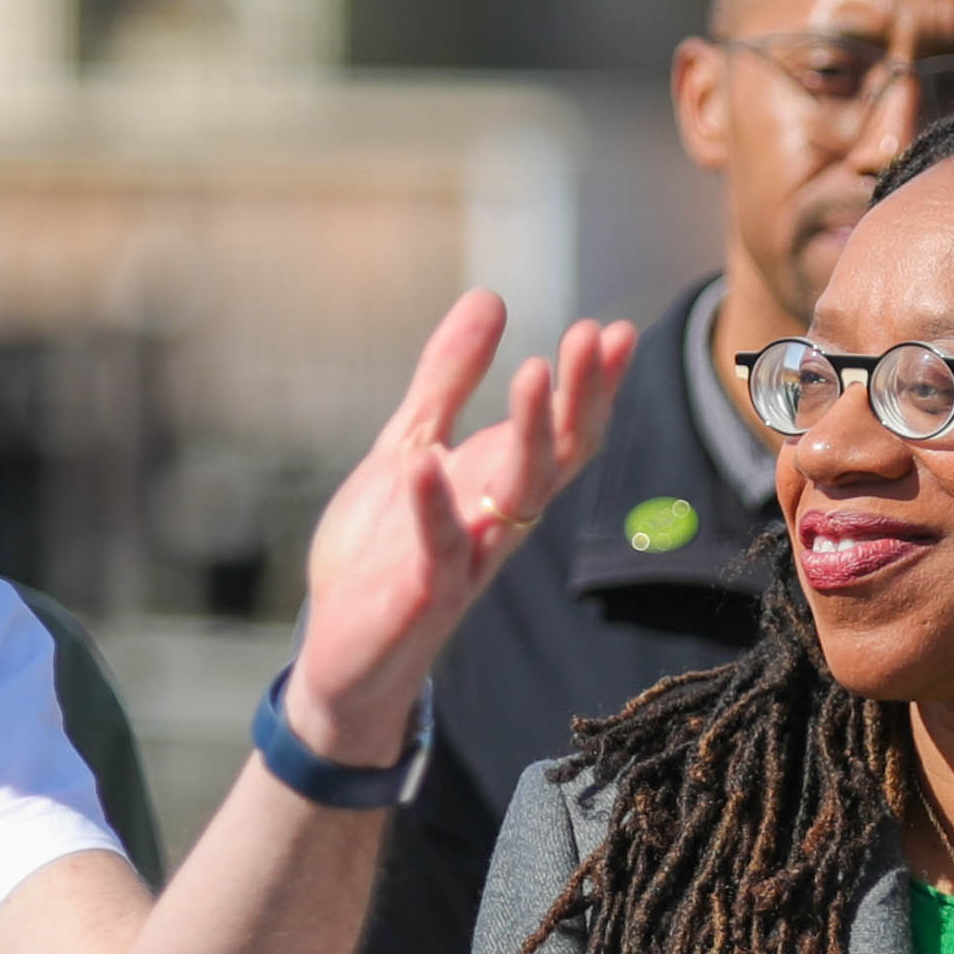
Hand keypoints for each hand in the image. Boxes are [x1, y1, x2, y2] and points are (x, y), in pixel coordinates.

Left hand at [286, 291, 632, 763]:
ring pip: (519, 496)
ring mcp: (468, 559)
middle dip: (580, 396)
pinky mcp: (425, 596)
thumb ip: (448, 379)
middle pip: (558, 455)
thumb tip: (491, 298)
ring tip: (534, 371)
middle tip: (594, 335)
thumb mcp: (412, 445)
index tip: (613, 330)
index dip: (592, 384)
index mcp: (499, 485)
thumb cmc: (380, 553)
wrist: (340, 655)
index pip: (565, 432)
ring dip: (531, 434)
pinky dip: (432, 507)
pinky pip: (439, 549)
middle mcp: (497, 521)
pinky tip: (423, 460)